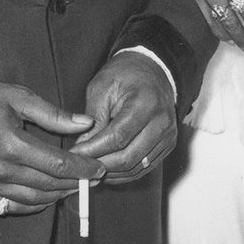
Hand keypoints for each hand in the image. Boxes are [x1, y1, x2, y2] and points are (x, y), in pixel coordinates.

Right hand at [0, 77, 97, 214]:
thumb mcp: (17, 96)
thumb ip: (53, 114)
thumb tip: (86, 124)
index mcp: (10, 144)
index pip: (57, 165)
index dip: (82, 169)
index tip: (99, 168)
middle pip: (49, 185)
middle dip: (75, 183)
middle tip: (94, 178)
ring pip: (34, 199)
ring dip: (58, 195)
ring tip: (75, 186)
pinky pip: (13, 206)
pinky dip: (35, 203)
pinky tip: (48, 194)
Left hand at [71, 52, 177, 180]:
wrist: (152, 70)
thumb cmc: (126, 75)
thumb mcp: (102, 87)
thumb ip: (93, 118)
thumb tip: (83, 146)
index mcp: (146, 103)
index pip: (117, 137)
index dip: (93, 150)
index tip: (75, 154)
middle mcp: (162, 123)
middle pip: (128, 157)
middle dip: (100, 164)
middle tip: (80, 164)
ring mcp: (167, 137)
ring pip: (136, 167)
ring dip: (111, 172)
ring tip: (91, 167)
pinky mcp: (167, 146)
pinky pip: (144, 168)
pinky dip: (124, 173)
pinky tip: (108, 168)